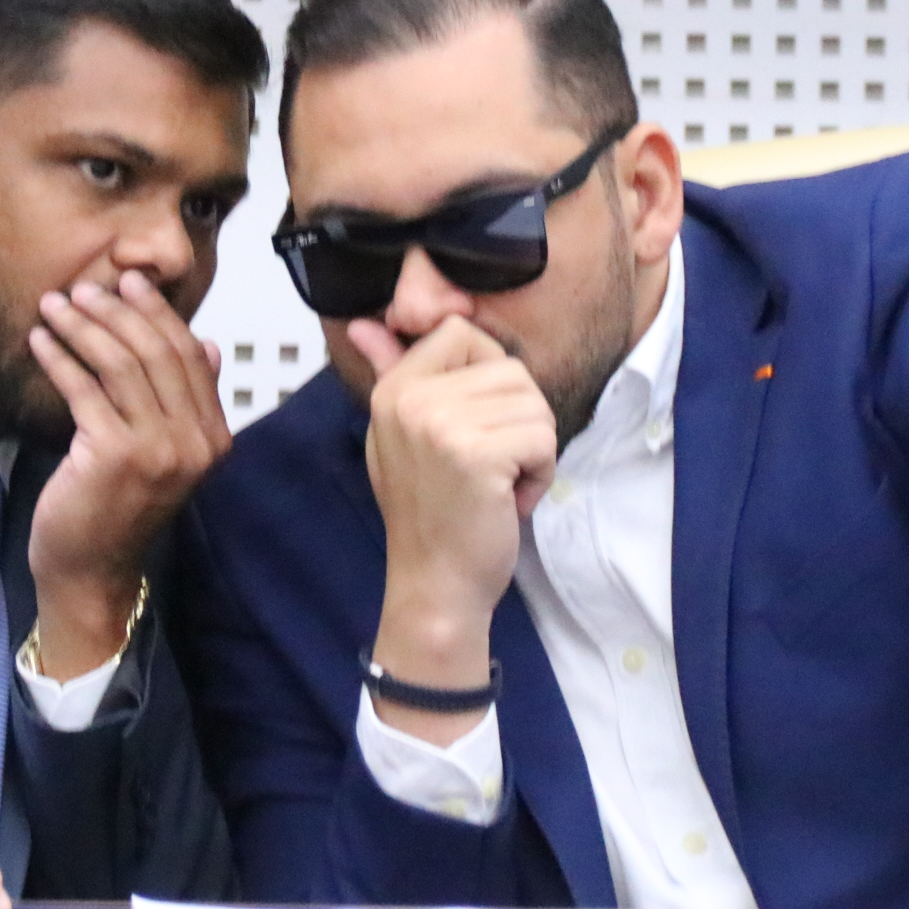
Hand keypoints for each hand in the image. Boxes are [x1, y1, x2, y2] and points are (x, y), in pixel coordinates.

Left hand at [24, 269, 233, 677]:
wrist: (93, 572)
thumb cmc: (121, 510)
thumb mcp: (168, 455)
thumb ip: (190, 403)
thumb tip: (209, 345)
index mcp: (214, 438)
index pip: (190, 356)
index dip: (159, 313)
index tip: (130, 282)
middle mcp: (194, 443)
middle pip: (157, 352)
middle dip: (117, 310)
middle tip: (85, 286)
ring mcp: (156, 450)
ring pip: (120, 364)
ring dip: (83, 327)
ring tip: (55, 305)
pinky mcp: (112, 455)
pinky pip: (84, 389)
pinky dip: (58, 358)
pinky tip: (39, 342)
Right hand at [351, 315, 559, 740]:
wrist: (434, 585)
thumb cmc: (429, 512)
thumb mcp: (402, 436)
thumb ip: (391, 372)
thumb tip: (365, 323)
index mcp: (394, 388)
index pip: (462, 332)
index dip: (489, 375)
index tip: (475, 424)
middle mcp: (411, 398)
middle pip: (510, 369)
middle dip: (520, 420)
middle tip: (489, 467)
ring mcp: (442, 424)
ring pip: (534, 404)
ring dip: (533, 450)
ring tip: (498, 485)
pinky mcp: (477, 455)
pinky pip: (543, 439)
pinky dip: (541, 474)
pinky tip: (509, 501)